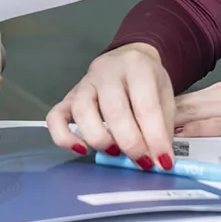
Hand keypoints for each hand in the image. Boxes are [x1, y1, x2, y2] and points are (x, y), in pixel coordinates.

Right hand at [45, 44, 174, 169]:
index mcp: (137, 66)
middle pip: (113, 110)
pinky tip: (82, 150)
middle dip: (130, 143)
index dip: (155, 138)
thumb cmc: (147, 80)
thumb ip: (162, 126)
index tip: (163, 161)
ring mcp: (84, 83)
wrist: (127, 60)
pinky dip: (65, 138)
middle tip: (143, 162)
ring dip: (100, 139)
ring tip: (116, 153)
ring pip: (82, 111)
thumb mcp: (165, 95)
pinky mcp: (68, 97)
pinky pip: (56, 118)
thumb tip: (160, 160)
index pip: (146, 105)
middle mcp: (106, 71)